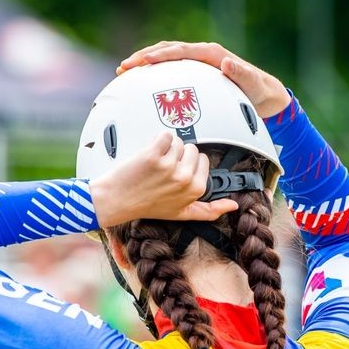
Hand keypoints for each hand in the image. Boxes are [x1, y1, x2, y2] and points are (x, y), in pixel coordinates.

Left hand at [90, 131, 239, 227]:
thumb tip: (232, 205)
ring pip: (178, 141)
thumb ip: (209, 210)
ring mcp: (169, 166)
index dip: (188, 164)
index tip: (175, 174)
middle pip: (192, 149)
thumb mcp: (182, 213)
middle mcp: (184, 178)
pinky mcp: (153, 154)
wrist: (116, 200)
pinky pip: (165, 134)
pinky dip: (157, 139)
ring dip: (166, 148)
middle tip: (162, 170)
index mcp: (195, 190)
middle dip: (178, 155)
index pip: (203, 160)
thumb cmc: (147, 206)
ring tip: (154, 164)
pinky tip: (149, 154)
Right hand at [117, 41, 291, 118]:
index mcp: (212, 54)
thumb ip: (241, 73)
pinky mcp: (195, 72)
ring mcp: (197, 62)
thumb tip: (227, 62)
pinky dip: (154, 72)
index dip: (162, 55)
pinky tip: (140, 84)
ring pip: (165, 57)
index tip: (144, 62)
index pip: (181, 51)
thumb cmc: (258, 90)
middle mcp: (202, 54)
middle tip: (125, 67)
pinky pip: (170, 69)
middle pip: (167, 50)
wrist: (264, 95)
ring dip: (145, 62)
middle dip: (144, 56)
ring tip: (125, 72)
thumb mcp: (252, 83)